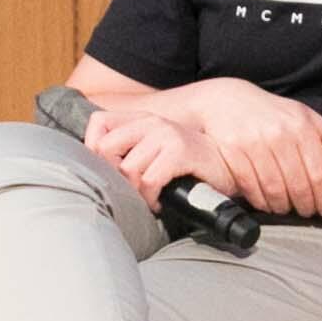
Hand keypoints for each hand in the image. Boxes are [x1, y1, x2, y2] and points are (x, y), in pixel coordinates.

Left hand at [82, 104, 220, 199]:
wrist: (227, 166)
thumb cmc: (188, 164)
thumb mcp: (155, 150)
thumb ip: (130, 150)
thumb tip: (98, 169)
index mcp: (141, 119)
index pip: (98, 123)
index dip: (93, 150)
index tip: (110, 171)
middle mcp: (151, 122)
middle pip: (105, 148)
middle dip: (113, 176)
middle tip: (130, 189)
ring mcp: (166, 134)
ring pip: (128, 169)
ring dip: (136, 193)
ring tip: (149, 198)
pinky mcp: (180, 151)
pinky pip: (150, 180)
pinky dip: (151, 198)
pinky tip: (160, 202)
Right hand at [157, 79, 321, 218]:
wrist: (226, 100)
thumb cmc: (270, 112)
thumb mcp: (303, 115)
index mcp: (300, 127)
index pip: (319, 173)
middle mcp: (279, 135)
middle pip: (298, 185)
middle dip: (305, 206)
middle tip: (306, 214)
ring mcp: (254, 143)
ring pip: (274, 189)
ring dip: (282, 206)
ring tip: (285, 209)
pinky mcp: (233, 152)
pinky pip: (250, 186)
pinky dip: (260, 201)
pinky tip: (265, 204)